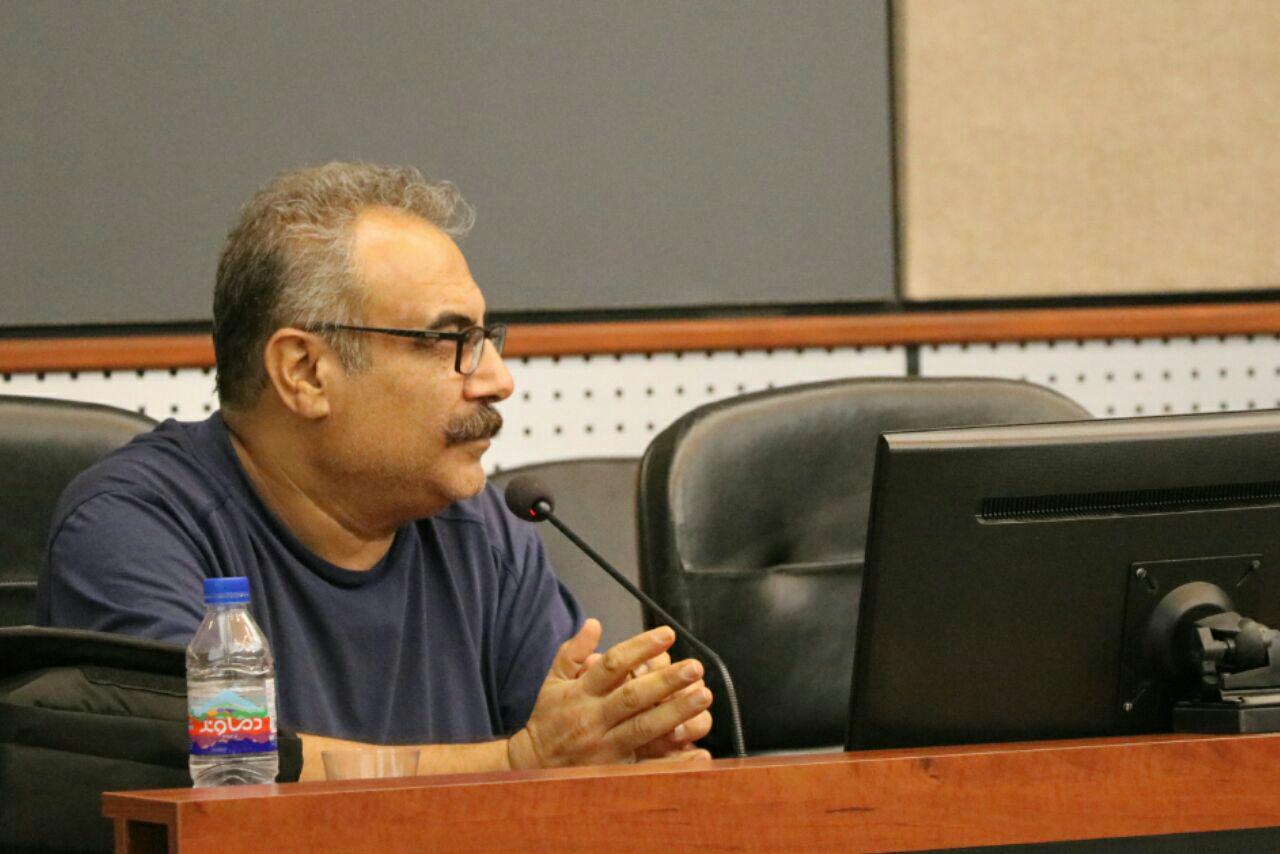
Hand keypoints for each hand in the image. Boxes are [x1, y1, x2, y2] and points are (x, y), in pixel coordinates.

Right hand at [507, 619, 713, 768]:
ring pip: (644, 728)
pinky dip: (674, 762)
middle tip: (694, 667)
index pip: (613, 665)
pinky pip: (647, 767)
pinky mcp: (613, 770)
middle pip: (633, 697)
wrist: (531, 766)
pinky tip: (699, 752)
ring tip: (702, 696)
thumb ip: (573, 652)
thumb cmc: (547, 719)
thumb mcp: (553, 680)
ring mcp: (604, 747)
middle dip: (666, 681)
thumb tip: (594, 624)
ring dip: (676, 713)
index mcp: (580, 693)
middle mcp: (593, 719)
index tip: (668, 634)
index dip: (641, 647)